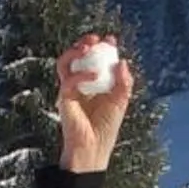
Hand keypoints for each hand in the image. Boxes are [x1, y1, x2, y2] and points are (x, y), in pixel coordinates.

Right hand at [53, 34, 133, 173]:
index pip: (93, 59)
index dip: (101, 47)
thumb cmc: (105, 128)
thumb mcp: (120, 102)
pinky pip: (68, 81)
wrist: (93, 148)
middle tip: (95, 39)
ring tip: (87, 47)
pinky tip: (94, 75)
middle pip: (75, 57)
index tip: (110, 40)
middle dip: (83, 43)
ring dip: (74, 52)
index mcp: (92, 83)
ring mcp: (70, 91)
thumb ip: (124, 82)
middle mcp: (79, 84)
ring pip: (64, 63)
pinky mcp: (64, 99)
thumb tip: (122, 62)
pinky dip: (80, 74)